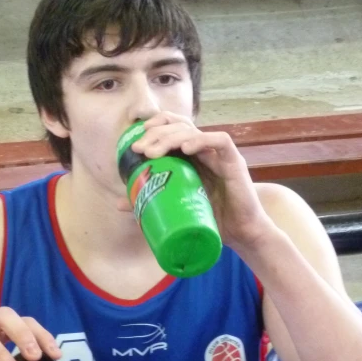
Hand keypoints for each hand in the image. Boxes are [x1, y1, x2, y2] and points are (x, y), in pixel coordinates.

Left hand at [128, 112, 271, 250]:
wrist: (241, 234)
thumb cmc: (210, 219)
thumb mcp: (176, 208)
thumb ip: (151, 201)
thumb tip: (120, 203)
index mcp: (190, 156)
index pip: (170, 129)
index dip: (152, 129)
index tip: (133, 145)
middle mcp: (204, 150)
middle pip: (178, 126)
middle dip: (155, 134)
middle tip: (138, 149)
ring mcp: (219, 154)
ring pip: (194, 131)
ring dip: (170, 137)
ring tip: (153, 152)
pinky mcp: (234, 161)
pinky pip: (220, 140)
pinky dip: (201, 140)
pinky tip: (186, 149)